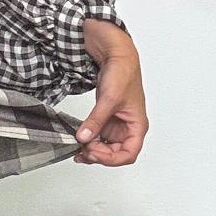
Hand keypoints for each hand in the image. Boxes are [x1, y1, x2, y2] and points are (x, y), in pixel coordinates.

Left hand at [72, 43, 147, 165]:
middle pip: (116, 154)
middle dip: (99, 155)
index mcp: (137, 125)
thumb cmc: (123, 74)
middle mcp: (128, 128)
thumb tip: (83, 137)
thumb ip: (96, 120)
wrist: (116, 57)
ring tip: (78, 149)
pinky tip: (79, 141)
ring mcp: (116, 124)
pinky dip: (88, 141)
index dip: (111, 158)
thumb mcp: (109, 99)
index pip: (128, 153)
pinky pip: (97, 137)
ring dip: (92, 150)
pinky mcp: (105, 119)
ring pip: (105, 147)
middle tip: (83, 150)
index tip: (94, 153)